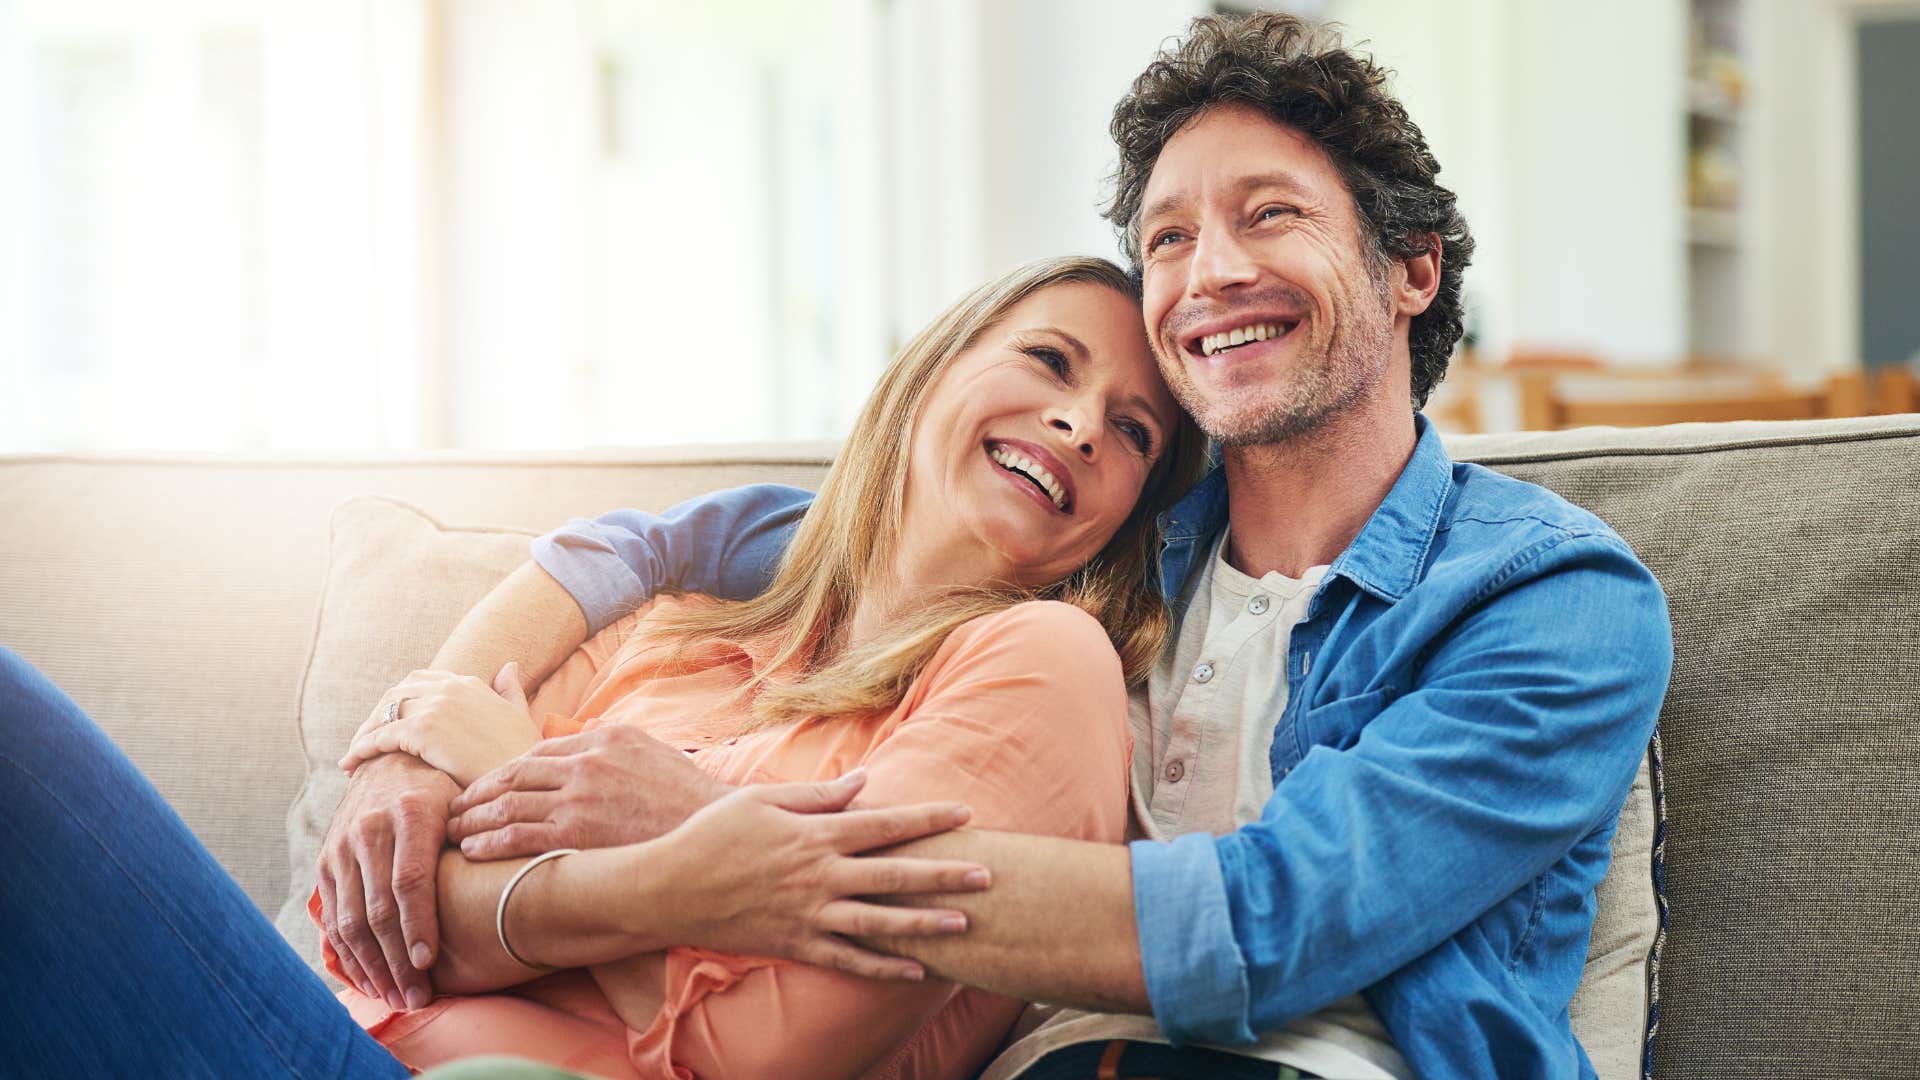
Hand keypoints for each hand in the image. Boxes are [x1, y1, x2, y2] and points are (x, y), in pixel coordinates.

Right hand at [317, 752, 459, 1010]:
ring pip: (350, 919)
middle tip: (417, 998)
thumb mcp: (467, 800)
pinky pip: (332, 917)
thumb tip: (517, 877)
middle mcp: (369, 829)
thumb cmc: (446, 791)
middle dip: (396, 960)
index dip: (418, 926)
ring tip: (397, 997)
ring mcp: (342, 847)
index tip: (429, 964)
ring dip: (372, 966)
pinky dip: (348, 954)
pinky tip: (369, 980)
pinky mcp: (327, 863)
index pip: (409, 880)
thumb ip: (484, 834)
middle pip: (377, 909)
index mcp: (411, 813)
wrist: (391, 763)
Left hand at [341, 664, 541, 787]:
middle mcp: (450, 688)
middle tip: (366, 739)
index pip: (421, 680)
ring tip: (354, 755)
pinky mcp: (423, 730)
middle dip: (377, 714)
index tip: (389, 720)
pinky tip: (352, 764)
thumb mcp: (519, 714)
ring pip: (384, 712)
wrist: (524, 780)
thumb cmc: (523, 755)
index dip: (401, 699)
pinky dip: (361, 749)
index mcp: (470, 683)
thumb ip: (509, 690)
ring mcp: (436, 706)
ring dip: (365, 731)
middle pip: (397, 692)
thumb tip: (509, 666)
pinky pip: (380, 736)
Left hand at [447, 724, 730, 858]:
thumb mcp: (649, 751)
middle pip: (513, 774)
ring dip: (474, 818)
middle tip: (456, 807)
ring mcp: (579, 798)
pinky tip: (474, 850)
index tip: (487, 787)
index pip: (537, 752)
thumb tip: (582, 741)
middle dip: (477, 792)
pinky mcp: (576, 834)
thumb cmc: (685, 798)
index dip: (504, 771)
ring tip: (455, 831)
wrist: (711, 830)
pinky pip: (518, 835)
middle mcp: (585, 763)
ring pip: (507, 804)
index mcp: (602, 740)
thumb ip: (611, 744)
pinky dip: (489, 841)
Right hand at [657, 769, 990, 979]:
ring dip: (924, 924)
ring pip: (878, 923)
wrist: (667, 890)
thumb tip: (865, 782)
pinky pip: (847, 960)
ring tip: (964, 925)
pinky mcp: (795, 945)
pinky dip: (883, 967)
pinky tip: (916, 972)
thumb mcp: (760, 799)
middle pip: (893, 875)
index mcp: (813, 835)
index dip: (928, 818)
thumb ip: (817, 794)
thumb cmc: (712, 835)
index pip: (884, 824)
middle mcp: (818, 877)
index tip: (966, 812)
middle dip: (943, 875)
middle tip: (987, 874)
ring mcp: (808, 915)